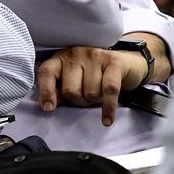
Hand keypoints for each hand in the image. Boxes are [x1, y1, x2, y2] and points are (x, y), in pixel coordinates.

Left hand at [37, 33, 169, 126]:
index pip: (47, 72)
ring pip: (90, 93)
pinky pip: (109, 91)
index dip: (46, 91)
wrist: (128, 62)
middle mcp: (76, 53)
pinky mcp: (113, 62)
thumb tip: (48, 105)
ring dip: (96, 101)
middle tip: (88, 98)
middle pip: (70, 90)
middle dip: (80, 101)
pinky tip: (107, 120)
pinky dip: (108, 108)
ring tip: (100, 94)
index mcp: (61, 57)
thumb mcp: (74, 80)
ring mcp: (95, 56)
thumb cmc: (96, 74)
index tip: (49, 108)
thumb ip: (60, 90)